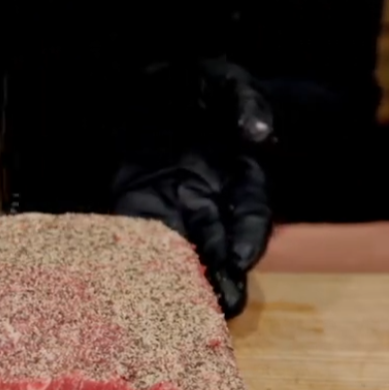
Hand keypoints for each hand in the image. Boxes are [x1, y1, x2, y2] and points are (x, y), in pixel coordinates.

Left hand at [110, 58, 274, 318]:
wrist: (146, 77)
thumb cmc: (195, 79)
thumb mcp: (224, 82)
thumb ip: (244, 105)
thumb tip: (259, 134)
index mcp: (238, 173)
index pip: (250, 211)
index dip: (247, 237)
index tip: (241, 260)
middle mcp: (210, 197)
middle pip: (218, 243)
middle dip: (220, 276)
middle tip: (219, 308)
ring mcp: (174, 203)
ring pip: (180, 249)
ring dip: (181, 280)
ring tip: (178, 312)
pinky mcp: (138, 202)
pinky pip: (137, 233)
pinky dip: (135, 258)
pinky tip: (129, 282)